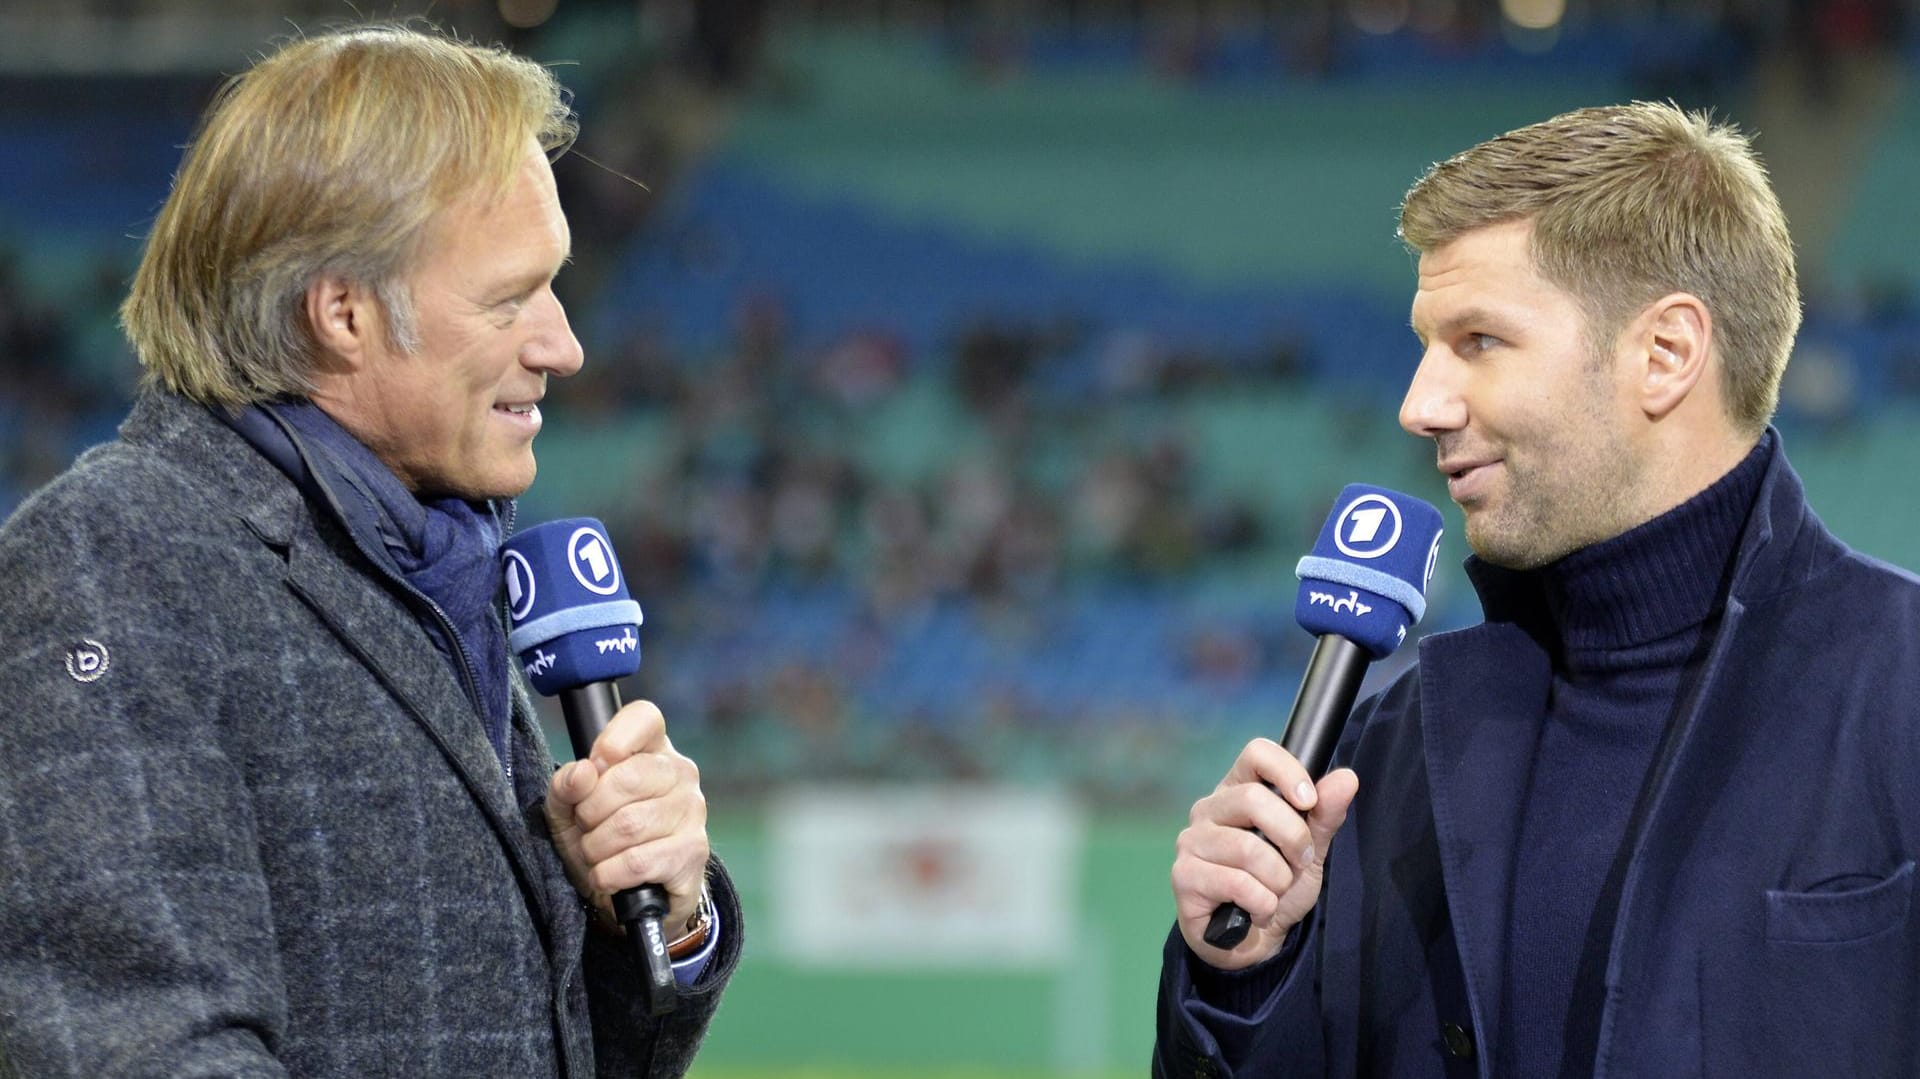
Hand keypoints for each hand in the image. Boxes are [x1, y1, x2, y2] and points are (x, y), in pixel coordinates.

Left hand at [545, 699, 709, 938]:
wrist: (629, 898)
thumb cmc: (600, 840)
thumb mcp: (568, 811)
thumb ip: (565, 786)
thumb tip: (583, 773)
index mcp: (652, 750)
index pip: (644, 717)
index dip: (612, 740)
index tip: (595, 768)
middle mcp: (680, 773)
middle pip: (628, 777)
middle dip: (591, 812)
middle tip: (588, 828)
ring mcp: (692, 812)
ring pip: (630, 824)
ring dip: (596, 848)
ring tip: (597, 855)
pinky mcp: (694, 852)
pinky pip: (638, 861)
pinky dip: (609, 874)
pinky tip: (610, 876)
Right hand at [1171, 737, 1357, 971]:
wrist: (1254, 941)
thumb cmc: (1277, 887)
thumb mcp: (1310, 852)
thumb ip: (1325, 816)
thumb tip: (1347, 777)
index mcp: (1237, 791)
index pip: (1256, 753)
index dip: (1288, 772)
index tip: (1310, 802)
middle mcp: (1208, 809)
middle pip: (1254, 800)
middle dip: (1293, 838)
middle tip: (1301, 862)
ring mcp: (1191, 841)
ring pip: (1248, 848)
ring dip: (1277, 879)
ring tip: (1275, 892)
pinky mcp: (1183, 876)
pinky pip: (1236, 883)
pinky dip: (1262, 903)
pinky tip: (1258, 909)